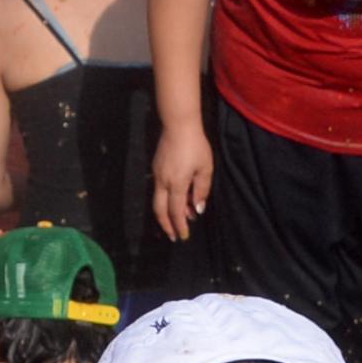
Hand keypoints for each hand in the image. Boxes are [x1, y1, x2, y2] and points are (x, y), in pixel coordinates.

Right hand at [153, 120, 213, 241]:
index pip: (176, 211)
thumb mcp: (205, 169)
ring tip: (180, 220)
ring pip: (158, 200)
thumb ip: (201, 190)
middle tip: (174, 236)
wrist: (178, 125)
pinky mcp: (156, 167)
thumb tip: (197, 209)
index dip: (179, 225)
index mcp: (176, 184)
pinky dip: (167, 200)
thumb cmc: (196, 146)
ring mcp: (157, 174)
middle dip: (166, 225)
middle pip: (159, 209)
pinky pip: (159, 190)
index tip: (183, 236)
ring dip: (167, 213)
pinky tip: (178, 200)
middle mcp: (162, 181)